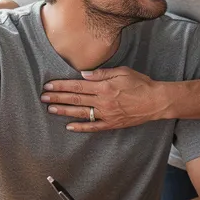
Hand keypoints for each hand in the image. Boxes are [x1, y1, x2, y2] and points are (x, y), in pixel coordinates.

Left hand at [41, 67, 169, 131]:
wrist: (156, 101)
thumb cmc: (141, 84)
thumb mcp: (122, 72)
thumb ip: (101, 73)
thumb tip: (83, 75)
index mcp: (104, 86)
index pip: (77, 85)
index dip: (61, 86)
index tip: (49, 85)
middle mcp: (103, 101)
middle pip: (75, 99)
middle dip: (57, 97)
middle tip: (43, 97)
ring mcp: (107, 114)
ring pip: (81, 113)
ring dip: (64, 111)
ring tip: (50, 109)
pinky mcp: (112, 123)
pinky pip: (93, 126)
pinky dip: (81, 127)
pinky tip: (69, 126)